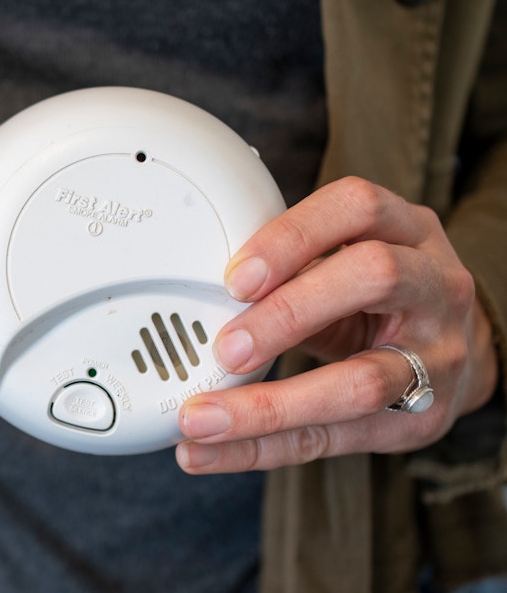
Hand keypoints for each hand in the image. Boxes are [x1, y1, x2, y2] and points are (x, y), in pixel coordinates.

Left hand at [177, 176, 499, 473]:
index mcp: (409, 231)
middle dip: (289, 312)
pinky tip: (210, 452)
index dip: (292, 239)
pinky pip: (333, 438)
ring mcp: (437, 357)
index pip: (358, 210)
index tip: (234, 277)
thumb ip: (294, 273)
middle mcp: (434, 286)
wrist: (458, 352)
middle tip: (226, 347)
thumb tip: (203, 300)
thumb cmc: (383, 299)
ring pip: (362, 381)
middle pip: (373, 278)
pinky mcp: (419, 418)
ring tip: (203, 418)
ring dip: (270, 404)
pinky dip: (262, 448)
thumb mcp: (349, 263)